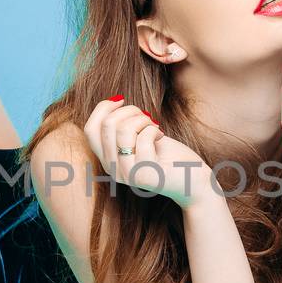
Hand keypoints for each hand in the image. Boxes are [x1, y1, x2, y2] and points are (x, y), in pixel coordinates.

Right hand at [84, 96, 212, 208]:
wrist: (191, 181)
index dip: (102, 108)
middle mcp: (112, 169)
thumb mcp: (138, 140)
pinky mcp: (144, 174)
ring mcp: (127, 173)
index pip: (90, 130)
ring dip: (142, 120)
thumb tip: (113, 102)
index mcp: (107, 160)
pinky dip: (154, 130)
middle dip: (128, 111)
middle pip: (106, 125)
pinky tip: (161, 136)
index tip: (120, 101)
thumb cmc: (167, 156)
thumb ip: (121, 129)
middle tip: (146, 118)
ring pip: (122, 129)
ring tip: (154, 127)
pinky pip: (143, 138)